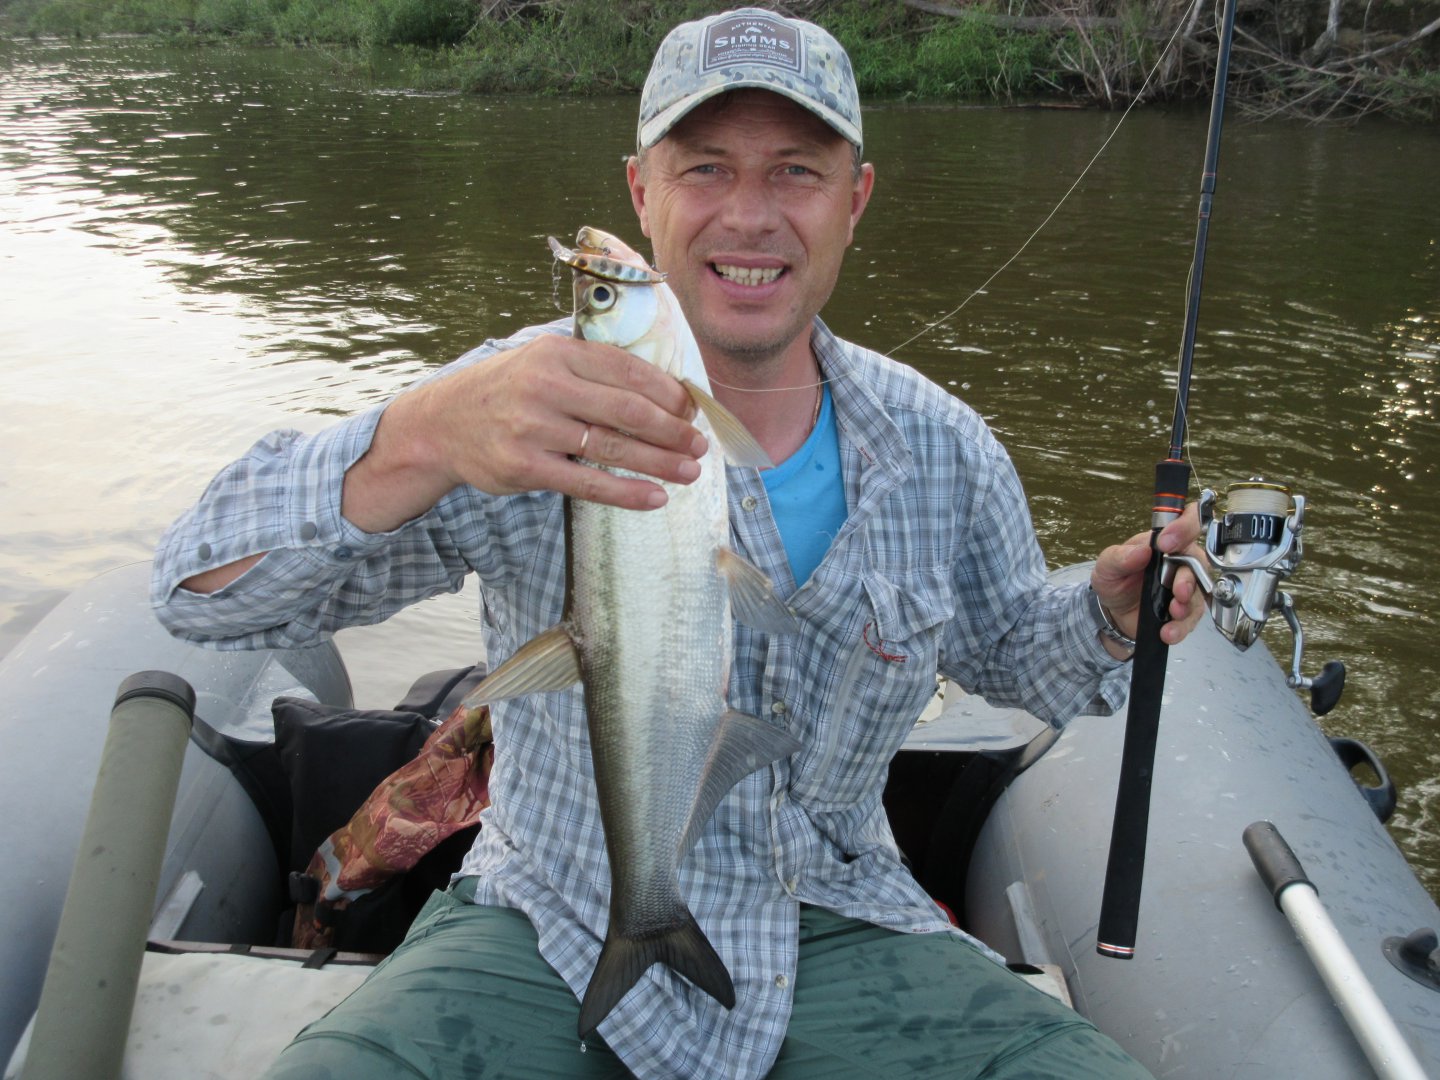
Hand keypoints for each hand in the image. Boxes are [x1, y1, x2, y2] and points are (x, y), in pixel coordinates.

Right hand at [343, 334, 707, 531]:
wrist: (441, 424)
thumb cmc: (507, 391)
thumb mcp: (543, 362)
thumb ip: (592, 371)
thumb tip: (664, 392)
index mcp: (558, 352)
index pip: (628, 370)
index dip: (668, 392)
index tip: (694, 409)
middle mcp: (546, 385)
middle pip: (627, 410)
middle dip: (673, 429)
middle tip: (700, 444)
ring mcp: (533, 427)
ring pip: (612, 447)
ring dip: (659, 462)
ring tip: (689, 472)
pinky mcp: (524, 467)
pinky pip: (587, 483)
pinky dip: (626, 492)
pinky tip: (654, 498)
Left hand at [1091, 503, 1206, 655]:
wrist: (1113, 612)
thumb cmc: (1115, 580)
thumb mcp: (1107, 566)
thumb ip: (1121, 556)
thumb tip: (1142, 550)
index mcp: (1164, 543)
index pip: (1186, 523)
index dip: (1184, 528)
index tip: (1167, 543)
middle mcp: (1180, 561)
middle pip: (1197, 563)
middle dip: (1188, 577)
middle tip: (1177, 590)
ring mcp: (1185, 587)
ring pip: (1199, 593)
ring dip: (1187, 604)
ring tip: (1173, 613)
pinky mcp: (1185, 611)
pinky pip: (1191, 619)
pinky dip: (1181, 626)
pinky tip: (1168, 631)